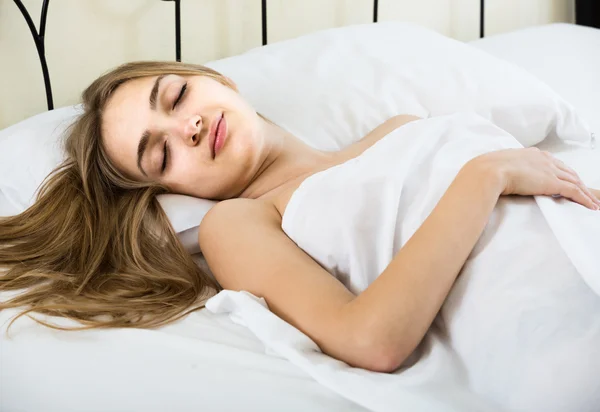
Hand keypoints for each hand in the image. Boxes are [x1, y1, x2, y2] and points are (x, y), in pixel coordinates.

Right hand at [474, 148, 599, 210]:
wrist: (488, 171)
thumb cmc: (486, 170)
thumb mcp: (498, 166)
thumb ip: (505, 171)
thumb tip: (498, 178)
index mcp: (530, 154)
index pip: (553, 163)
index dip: (561, 172)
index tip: (566, 179)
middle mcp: (543, 159)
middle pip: (568, 171)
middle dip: (578, 181)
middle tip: (585, 191)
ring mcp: (549, 170)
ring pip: (575, 181)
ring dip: (585, 192)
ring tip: (592, 201)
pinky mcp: (552, 183)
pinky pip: (574, 191)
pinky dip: (584, 199)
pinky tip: (591, 206)